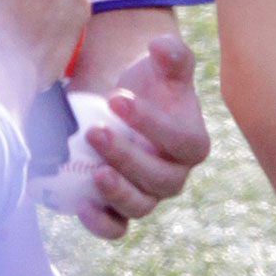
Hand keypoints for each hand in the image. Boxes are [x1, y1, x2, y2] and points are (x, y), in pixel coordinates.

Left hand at [73, 34, 209, 240]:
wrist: (126, 106)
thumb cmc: (152, 84)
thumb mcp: (165, 64)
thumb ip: (171, 53)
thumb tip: (160, 47)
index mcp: (193, 143)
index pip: (180, 142)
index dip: (152, 124)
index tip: (117, 99)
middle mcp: (174, 174)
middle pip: (160, 179)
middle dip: (127, 157)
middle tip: (95, 131)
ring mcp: (148, 194)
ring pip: (140, 206)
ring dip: (116, 192)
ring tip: (93, 170)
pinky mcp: (120, 207)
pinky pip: (117, 228)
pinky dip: (102, 223)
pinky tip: (83, 205)